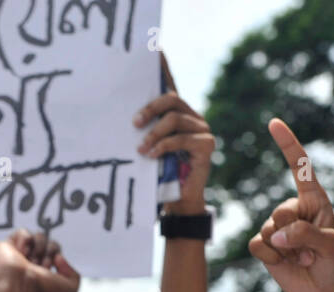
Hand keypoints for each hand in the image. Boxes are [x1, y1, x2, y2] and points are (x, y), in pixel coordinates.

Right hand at [0, 229, 80, 291]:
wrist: (18, 288)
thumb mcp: (70, 291)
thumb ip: (74, 275)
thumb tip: (58, 258)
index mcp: (43, 276)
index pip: (56, 254)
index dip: (56, 256)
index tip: (49, 271)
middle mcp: (31, 266)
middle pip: (50, 243)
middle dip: (49, 252)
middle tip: (41, 267)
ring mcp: (18, 256)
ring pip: (39, 236)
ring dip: (39, 248)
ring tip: (30, 262)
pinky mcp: (7, 247)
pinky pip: (23, 232)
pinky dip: (25, 240)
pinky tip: (21, 253)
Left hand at [134, 54, 213, 215]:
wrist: (178, 201)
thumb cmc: (159, 174)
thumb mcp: (148, 149)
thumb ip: (144, 132)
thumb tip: (126, 120)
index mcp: (176, 114)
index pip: (169, 86)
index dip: (164, 68)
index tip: (155, 49)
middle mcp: (191, 117)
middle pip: (171, 99)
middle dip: (150, 108)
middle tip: (134, 123)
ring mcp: (201, 130)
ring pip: (175, 119)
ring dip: (154, 133)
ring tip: (141, 148)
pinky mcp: (207, 145)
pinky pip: (182, 139)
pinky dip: (164, 146)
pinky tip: (152, 155)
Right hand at [248, 118, 333, 291]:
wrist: (324, 291)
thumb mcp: (331, 246)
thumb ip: (306, 235)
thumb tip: (275, 235)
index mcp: (314, 199)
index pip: (299, 167)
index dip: (288, 145)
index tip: (274, 123)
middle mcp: (294, 209)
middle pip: (280, 211)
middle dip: (293, 233)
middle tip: (309, 250)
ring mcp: (277, 227)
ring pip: (268, 229)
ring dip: (285, 249)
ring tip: (301, 258)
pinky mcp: (265, 246)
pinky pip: (257, 245)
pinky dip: (270, 257)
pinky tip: (284, 263)